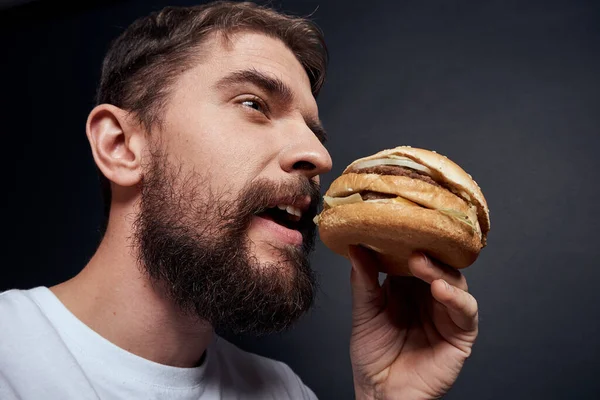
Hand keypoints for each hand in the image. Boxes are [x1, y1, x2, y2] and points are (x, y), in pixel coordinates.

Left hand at [348, 245, 478, 399]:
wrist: (380, 393)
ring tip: (420, 263)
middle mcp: (429, 295)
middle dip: (425, 251)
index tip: (395, 226)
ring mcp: (446, 312)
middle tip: (410, 243)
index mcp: (406, 286)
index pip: (413, 255)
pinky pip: (467, 310)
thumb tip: (355, 246)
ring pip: (454, 280)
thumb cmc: (372, 355)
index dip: (407, 241)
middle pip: (437, 263)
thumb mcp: (364, 312)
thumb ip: (363, 280)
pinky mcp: (461, 333)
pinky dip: (456, 297)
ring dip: (439, 270)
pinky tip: (439, 289)